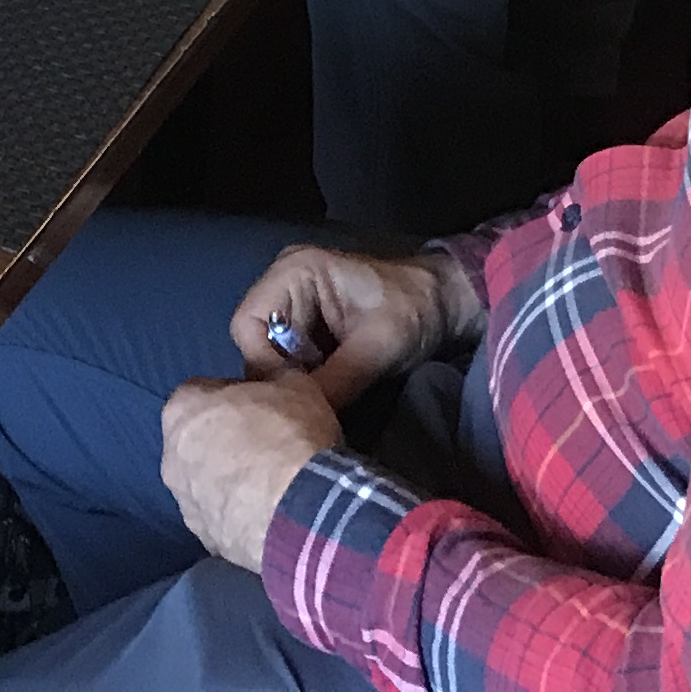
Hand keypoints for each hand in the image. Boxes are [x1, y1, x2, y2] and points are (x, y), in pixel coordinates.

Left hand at [160, 371, 347, 574]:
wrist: (300, 512)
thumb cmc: (290, 434)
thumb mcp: (294, 383)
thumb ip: (273, 376)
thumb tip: (273, 380)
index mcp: (182, 408)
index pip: (201, 392)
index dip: (232, 397)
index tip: (260, 406)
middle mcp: (171, 456)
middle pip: (196, 439)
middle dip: (224, 440)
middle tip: (264, 444)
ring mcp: (184, 503)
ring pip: (204, 483)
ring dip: (229, 481)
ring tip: (270, 485)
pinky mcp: (205, 539)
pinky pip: (220, 518)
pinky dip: (238, 515)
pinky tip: (269, 513)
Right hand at [226, 243, 476, 405]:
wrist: (443, 304)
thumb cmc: (412, 312)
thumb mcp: (375, 349)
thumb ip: (334, 382)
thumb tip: (300, 420)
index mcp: (295, 271)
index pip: (247, 324)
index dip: (265, 365)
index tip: (294, 398)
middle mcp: (283, 281)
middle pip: (253, 340)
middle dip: (278, 375)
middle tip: (306, 404)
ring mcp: (292, 300)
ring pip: (267, 352)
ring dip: (290, 379)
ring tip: (315, 401)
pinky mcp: (304, 321)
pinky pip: (286, 355)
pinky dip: (301, 377)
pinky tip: (321, 392)